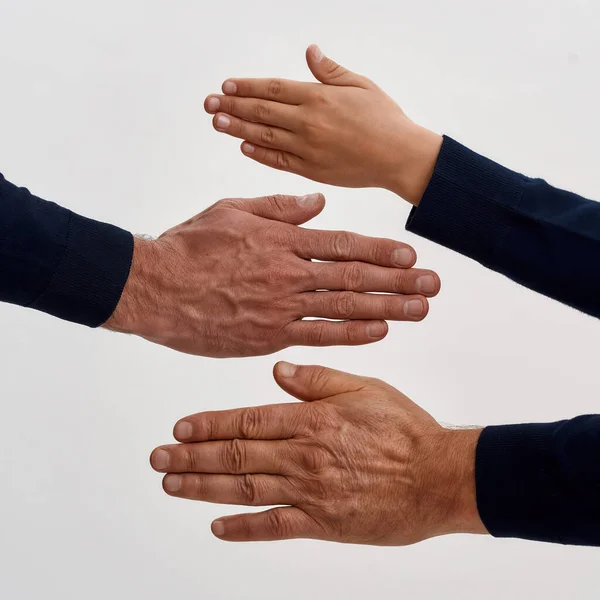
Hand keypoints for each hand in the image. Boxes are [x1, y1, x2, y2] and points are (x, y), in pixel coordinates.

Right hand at [105, 194, 439, 356]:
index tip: (411, 253)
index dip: (380, 250)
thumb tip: (318, 203)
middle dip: (399, 280)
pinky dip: (350, 333)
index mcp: (281, 239)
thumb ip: (278, 207)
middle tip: (433, 284)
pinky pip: (317, 334)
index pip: (342, 244)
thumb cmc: (189, 246)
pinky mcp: (267, 335)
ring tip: (421, 308)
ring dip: (388, 307)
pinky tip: (380, 330)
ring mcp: (280, 306)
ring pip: (344, 306)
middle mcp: (288, 272)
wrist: (153, 286)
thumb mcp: (232, 210)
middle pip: (354, 276)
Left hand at [150, 363, 486, 543]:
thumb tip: (278, 371)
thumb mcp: (365, 387)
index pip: (247, 421)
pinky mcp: (324, 524)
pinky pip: (274, 527)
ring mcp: (310, 492)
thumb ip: (318, 379)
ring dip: (204, 487)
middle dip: (191, 457)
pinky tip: (217, 526)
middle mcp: (302, 456)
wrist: (439, 476)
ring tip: (172, 484)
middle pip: (235, 456)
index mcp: (311, 420)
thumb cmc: (405, 429)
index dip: (209, 425)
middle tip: (159, 458)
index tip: (180, 429)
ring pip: (245, 489)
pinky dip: (243, 528)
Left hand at [204, 45, 442, 204]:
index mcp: (319, 97)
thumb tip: (309, 51)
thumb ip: (330, 71)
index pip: (272, 88)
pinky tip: (243, 145)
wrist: (400, 158)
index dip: (246, 86)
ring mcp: (308, 148)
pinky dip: (259, 153)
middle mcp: (308, 122)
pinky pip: (279, 161)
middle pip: (261, 111)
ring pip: (264, 135)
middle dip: (232, 105)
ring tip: (216, 121)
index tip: (226, 85)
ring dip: (237, 127)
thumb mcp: (361, 85)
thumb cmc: (385, 118)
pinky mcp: (312, 171)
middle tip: (209, 103)